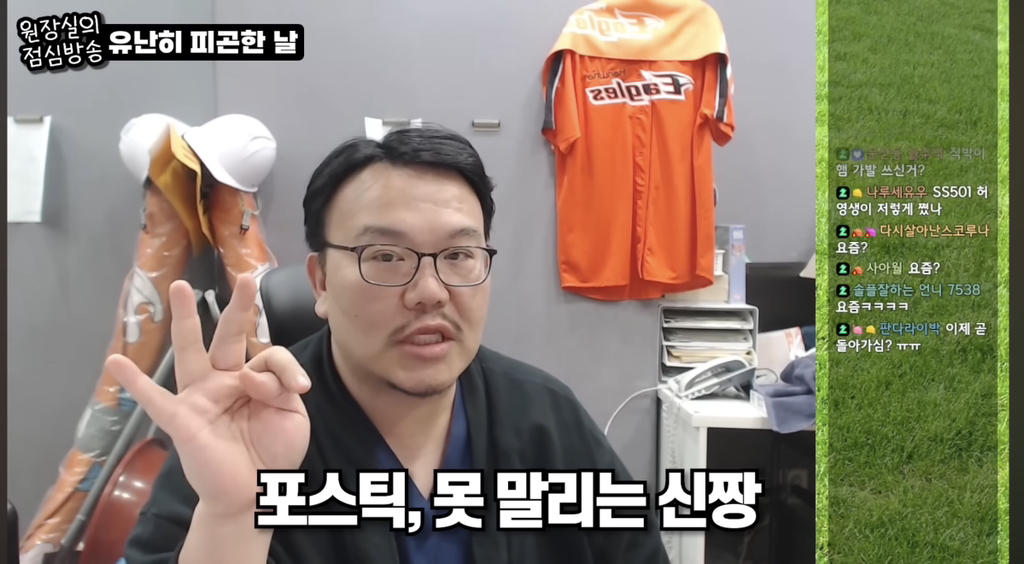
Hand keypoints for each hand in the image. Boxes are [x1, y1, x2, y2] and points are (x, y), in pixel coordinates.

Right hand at [107, 274, 310, 517]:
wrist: (256, 494)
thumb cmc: (272, 453)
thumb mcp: (291, 414)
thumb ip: (281, 385)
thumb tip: (252, 373)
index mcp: (252, 380)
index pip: (269, 355)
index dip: (286, 367)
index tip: (299, 387)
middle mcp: (224, 381)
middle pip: (228, 338)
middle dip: (237, 308)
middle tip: (245, 278)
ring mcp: (201, 398)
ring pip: (191, 353)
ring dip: (185, 320)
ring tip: (178, 287)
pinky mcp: (183, 420)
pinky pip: (155, 400)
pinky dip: (135, 382)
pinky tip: (115, 362)